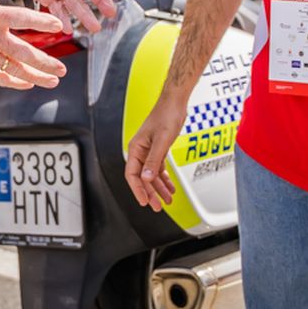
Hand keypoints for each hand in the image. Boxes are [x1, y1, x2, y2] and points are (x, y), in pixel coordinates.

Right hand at [0, 0, 70, 88]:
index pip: (22, 18)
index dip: (42, 21)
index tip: (58, 25)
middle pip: (24, 52)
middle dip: (46, 61)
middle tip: (62, 68)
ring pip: (15, 69)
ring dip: (36, 76)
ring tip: (52, 80)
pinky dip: (14, 82)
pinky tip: (27, 84)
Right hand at [123, 95, 185, 210]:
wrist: (175, 103)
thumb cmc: (166, 115)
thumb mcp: (162, 141)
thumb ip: (154, 160)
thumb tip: (146, 178)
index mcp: (136, 149)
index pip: (133, 175)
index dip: (138, 190)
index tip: (144, 201)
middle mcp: (140, 151)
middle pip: (143, 178)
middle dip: (150, 193)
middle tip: (157, 206)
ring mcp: (149, 151)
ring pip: (151, 175)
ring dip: (159, 188)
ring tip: (166, 200)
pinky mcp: (158, 149)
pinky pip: (158, 169)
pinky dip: (164, 179)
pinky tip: (170, 187)